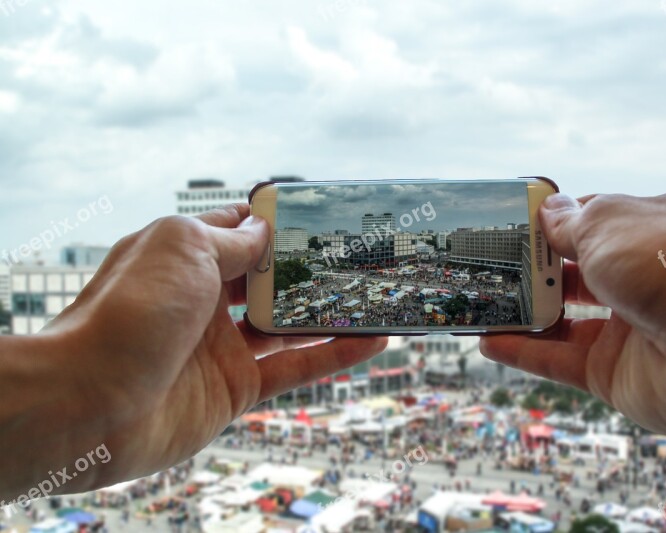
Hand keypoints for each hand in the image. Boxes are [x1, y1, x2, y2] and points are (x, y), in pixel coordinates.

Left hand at [0, 205, 386, 497]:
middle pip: (267, 280)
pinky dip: (336, 355)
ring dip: (329, 312)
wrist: (92, 402)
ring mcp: (220, 347)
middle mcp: (202, 301)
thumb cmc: (130, 310)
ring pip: (287, 325)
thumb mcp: (184, 248)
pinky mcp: (236, 389)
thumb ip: (233, 240)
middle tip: (355, 256)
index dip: (274, 224)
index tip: (317, 217)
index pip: (236, 233)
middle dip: (308, 269)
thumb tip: (264, 229)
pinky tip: (372, 341)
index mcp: (182, 258)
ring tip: (372, 295)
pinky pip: (295, 368)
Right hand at [480, 193, 665, 438]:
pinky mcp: (616, 374)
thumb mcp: (607, 224)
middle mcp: (640, 279)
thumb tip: (546, 213)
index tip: (508, 226)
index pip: (588, 223)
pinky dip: (523, 353)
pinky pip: (558, 362)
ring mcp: (628, 329)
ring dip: (521, 313)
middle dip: (531, 271)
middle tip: (485, 267)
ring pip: (562, 322)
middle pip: (572, 275)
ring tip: (479, 303)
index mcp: (646, 230)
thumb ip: (568, 224)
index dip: (548, 225)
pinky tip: (489, 340)